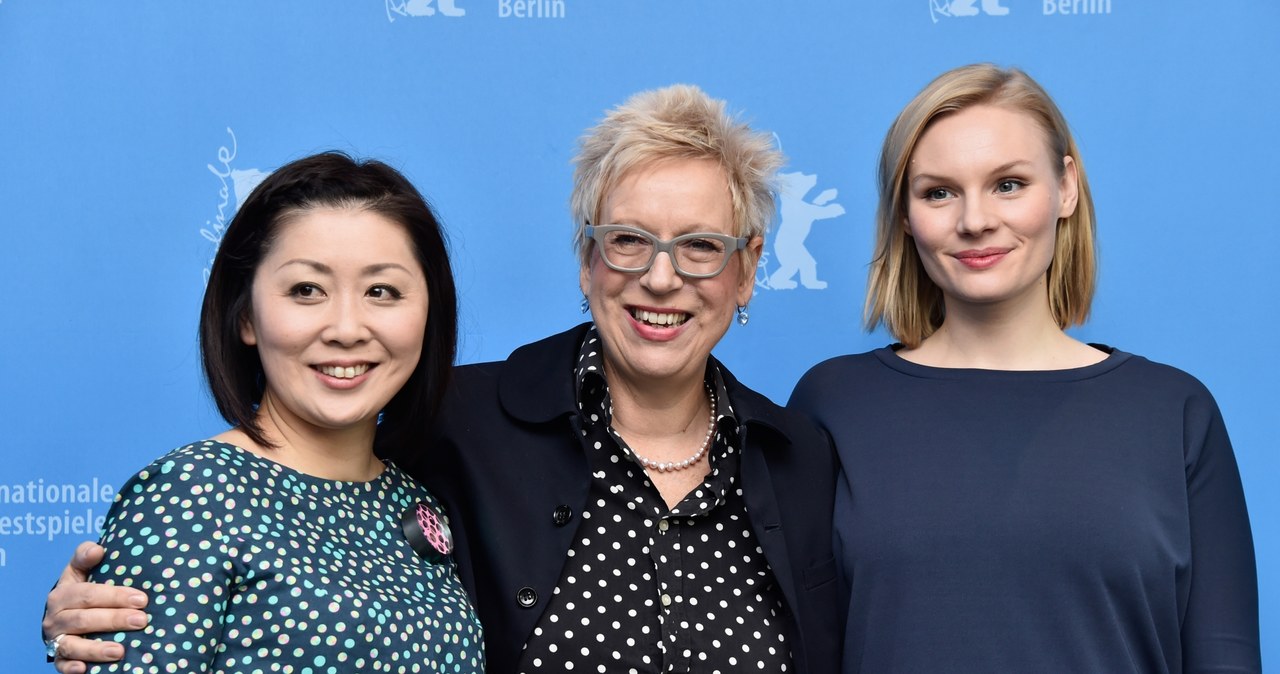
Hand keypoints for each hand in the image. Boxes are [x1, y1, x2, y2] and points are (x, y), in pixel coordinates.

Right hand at [42, 541, 148, 673]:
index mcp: (62, 594)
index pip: (88, 594)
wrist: (63, 614)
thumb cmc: (81, 590)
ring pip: (72, 644)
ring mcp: (55, 639)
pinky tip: (84, 670)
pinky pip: (61, 664)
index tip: (142, 599)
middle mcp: (55, 618)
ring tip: (120, 651)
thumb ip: (85, 556)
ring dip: (96, 649)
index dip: (115, 596)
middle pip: (84, 619)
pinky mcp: (58, 657)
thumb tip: (97, 550)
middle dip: (115, 620)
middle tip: (142, 621)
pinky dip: (71, 667)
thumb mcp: (79, 570)